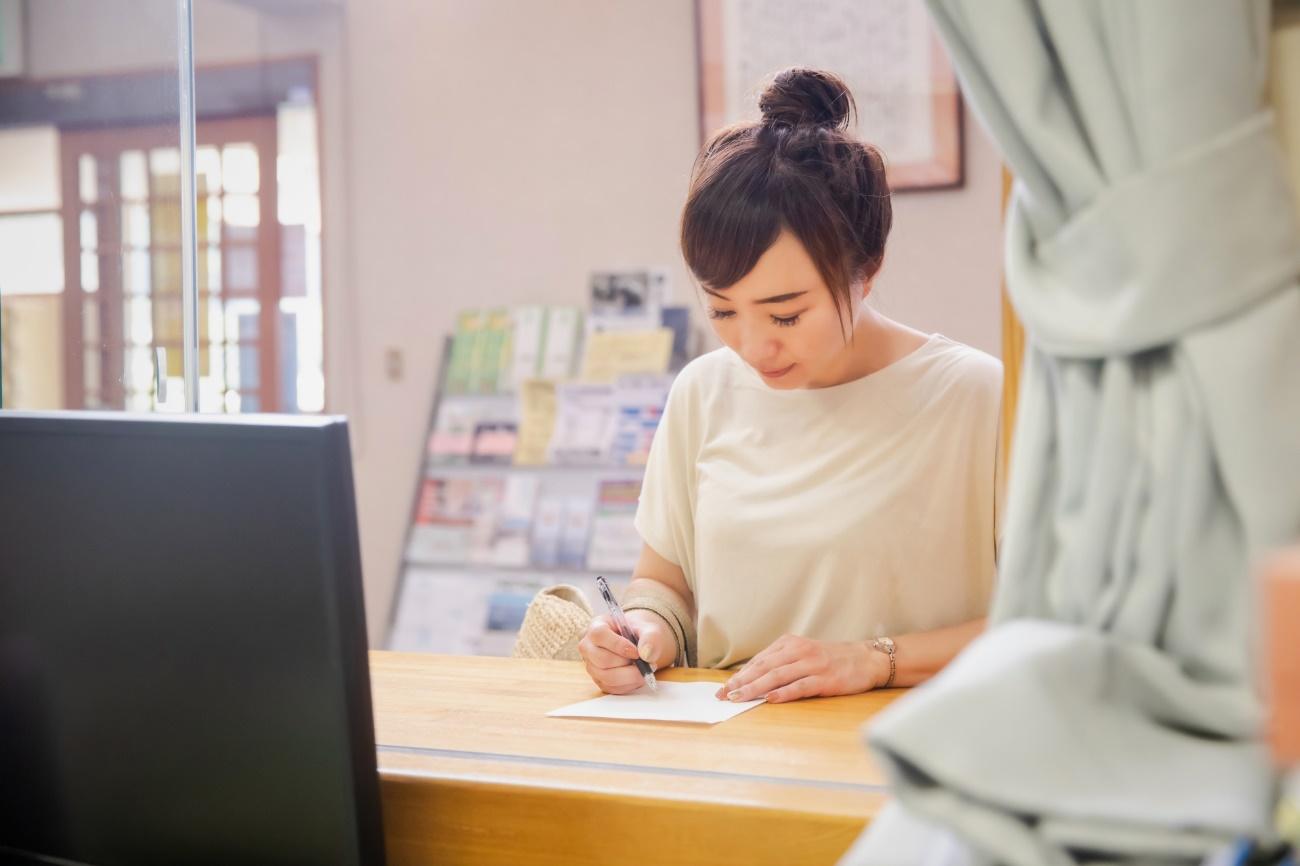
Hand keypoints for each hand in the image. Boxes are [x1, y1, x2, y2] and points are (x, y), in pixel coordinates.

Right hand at [578, 610, 675, 694]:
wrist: (638, 643)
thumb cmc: (639, 633)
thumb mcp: (648, 629)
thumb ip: (650, 638)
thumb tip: (647, 654)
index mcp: (596, 626)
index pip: (599, 635)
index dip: (618, 645)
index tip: (636, 652)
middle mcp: (588, 646)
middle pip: (602, 659)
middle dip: (627, 664)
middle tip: (645, 662)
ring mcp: (591, 665)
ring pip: (606, 677)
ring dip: (630, 676)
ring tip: (644, 669)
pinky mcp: (599, 680)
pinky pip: (612, 688)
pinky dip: (629, 685)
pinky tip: (638, 676)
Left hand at [716, 634, 885, 703]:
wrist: (866, 659)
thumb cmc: (830, 659)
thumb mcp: (803, 653)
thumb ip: (780, 662)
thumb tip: (751, 678)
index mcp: (790, 643)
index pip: (759, 660)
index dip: (740, 674)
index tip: (724, 687)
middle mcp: (799, 651)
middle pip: (764, 667)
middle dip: (741, 682)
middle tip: (724, 695)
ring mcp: (812, 665)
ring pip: (778, 676)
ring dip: (756, 688)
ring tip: (740, 697)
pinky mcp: (825, 679)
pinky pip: (800, 686)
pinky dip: (784, 693)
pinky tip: (770, 699)